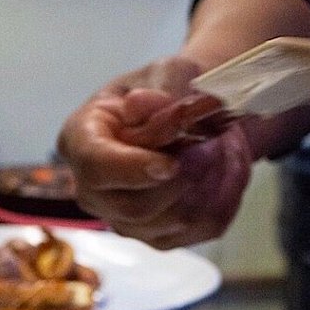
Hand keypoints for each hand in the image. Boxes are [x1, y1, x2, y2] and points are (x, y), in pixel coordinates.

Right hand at [56, 56, 254, 249]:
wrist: (189, 116)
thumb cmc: (165, 90)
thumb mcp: (164, 72)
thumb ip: (159, 88)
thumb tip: (141, 106)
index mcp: (81, 141)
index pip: (95, 167)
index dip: (133, 169)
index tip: (171, 164)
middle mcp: (93, 190)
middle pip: (133, 207)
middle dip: (184, 178)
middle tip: (214, 144)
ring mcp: (123, 219)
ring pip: (170, 222)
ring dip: (210, 185)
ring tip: (224, 148)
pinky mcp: (157, 237)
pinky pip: (199, 229)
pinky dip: (225, 199)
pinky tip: (228, 170)